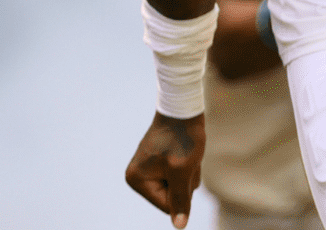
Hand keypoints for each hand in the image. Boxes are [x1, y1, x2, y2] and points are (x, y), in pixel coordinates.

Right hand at [125, 111, 204, 228]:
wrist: (184, 108)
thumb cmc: (182, 137)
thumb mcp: (183, 171)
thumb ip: (180, 200)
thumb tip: (179, 226)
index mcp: (136, 179)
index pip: (166, 206)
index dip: (182, 191)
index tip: (182, 166)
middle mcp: (138, 176)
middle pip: (171, 198)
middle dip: (185, 182)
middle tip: (185, 158)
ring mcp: (149, 169)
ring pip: (178, 187)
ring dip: (189, 174)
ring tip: (185, 153)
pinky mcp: (160, 162)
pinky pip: (179, 176)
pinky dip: (188, 167)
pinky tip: (186, 151)